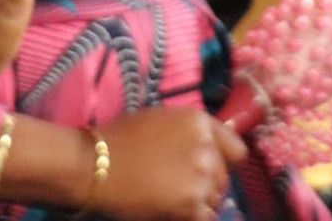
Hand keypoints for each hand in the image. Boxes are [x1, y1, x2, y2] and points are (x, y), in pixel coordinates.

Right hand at [95, 108, 246, 220]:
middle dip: (207, 186)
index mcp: (199, 122)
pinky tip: (174, 213)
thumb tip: (203, 151)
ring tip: (174, 202)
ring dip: (199, 204)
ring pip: (215, 200)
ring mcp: (202, 176)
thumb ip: (187, 134)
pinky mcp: (192, 204)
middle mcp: (207, 147)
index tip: (208, 171)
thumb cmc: (118, 139)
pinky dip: (192, 218)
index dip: (222, 162)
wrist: (95, 164)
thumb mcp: (159, 121)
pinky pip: (205, 218)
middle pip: (224, 178)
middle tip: (181, 190)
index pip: (235, 150)